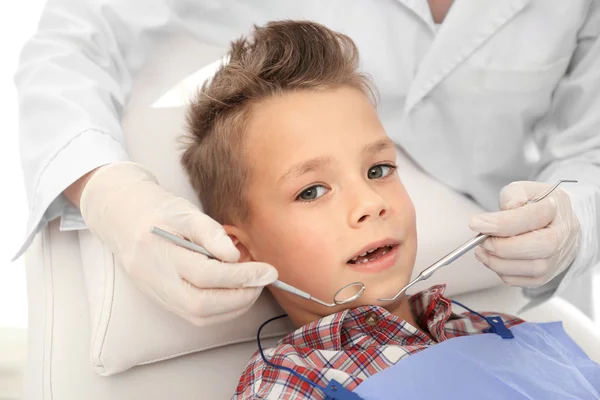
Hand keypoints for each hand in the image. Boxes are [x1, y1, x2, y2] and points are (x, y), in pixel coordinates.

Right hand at [80, 162, 277, 325]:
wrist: (123, 216)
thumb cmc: (158, 209)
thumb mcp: (186, 211)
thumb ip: (211, 233)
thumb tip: (235, 257)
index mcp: (158, 251)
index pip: (206, 274)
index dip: (242, 275)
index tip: (268, 270)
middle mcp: (155, 279)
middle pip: (201, 304)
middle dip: (240, 297)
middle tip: (263, 281)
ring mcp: (157, 293)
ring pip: (198, 316)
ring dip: (233, 307)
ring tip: (252, 286)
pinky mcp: (162, 299)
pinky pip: (194, 316)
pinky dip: (221, 310)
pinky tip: (235, 293)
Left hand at [469, 181, 580, 287]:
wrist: (556, 222)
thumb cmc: (535, 204)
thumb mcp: (523, 189)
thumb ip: (513, 196)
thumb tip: (507, 209)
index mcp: (557, 207)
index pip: (533, 217)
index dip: (502, 223)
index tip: (475, 223)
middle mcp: (563, 234)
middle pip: (540, 246)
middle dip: (503, 247)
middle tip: (482, 241)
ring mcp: (558, 257)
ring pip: (534, 268)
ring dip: (500, 263)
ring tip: (482, 251)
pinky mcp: (549, 274)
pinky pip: (528, 281)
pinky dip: (506, 274)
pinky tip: (494, 260)